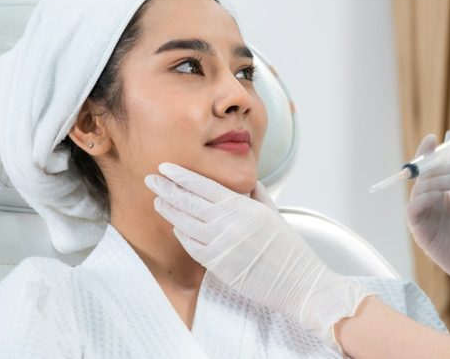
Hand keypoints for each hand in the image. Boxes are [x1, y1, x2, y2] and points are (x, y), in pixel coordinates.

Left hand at [145, 163, 370, 350]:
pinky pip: (191, 245)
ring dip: (169, 210)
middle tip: (152, 179)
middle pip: (189, 201)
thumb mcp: (274, 213)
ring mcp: (221, 244)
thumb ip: (256, 195)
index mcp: (243, 206)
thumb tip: (246, 182)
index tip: (166, 168)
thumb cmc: (289, 249)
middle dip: (167, 188)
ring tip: (158, 200)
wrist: (297, 281)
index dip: (181, 176)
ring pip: (185, 222)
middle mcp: (229, 222)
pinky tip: (176, 226)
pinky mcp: (217, 265)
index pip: (204, 185)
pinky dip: (182, 234)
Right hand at [406, 132, 449, 331]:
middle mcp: (428, 201)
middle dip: (440, 166)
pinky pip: (413, 208)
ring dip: (437, 180)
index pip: (428, 167)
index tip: (434, 138)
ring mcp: (423, 215)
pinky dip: (424, 197)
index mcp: (439, 191)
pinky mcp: (419, 229)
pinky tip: (441, 195)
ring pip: (419, 189)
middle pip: (423, 175)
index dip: (427, 152)